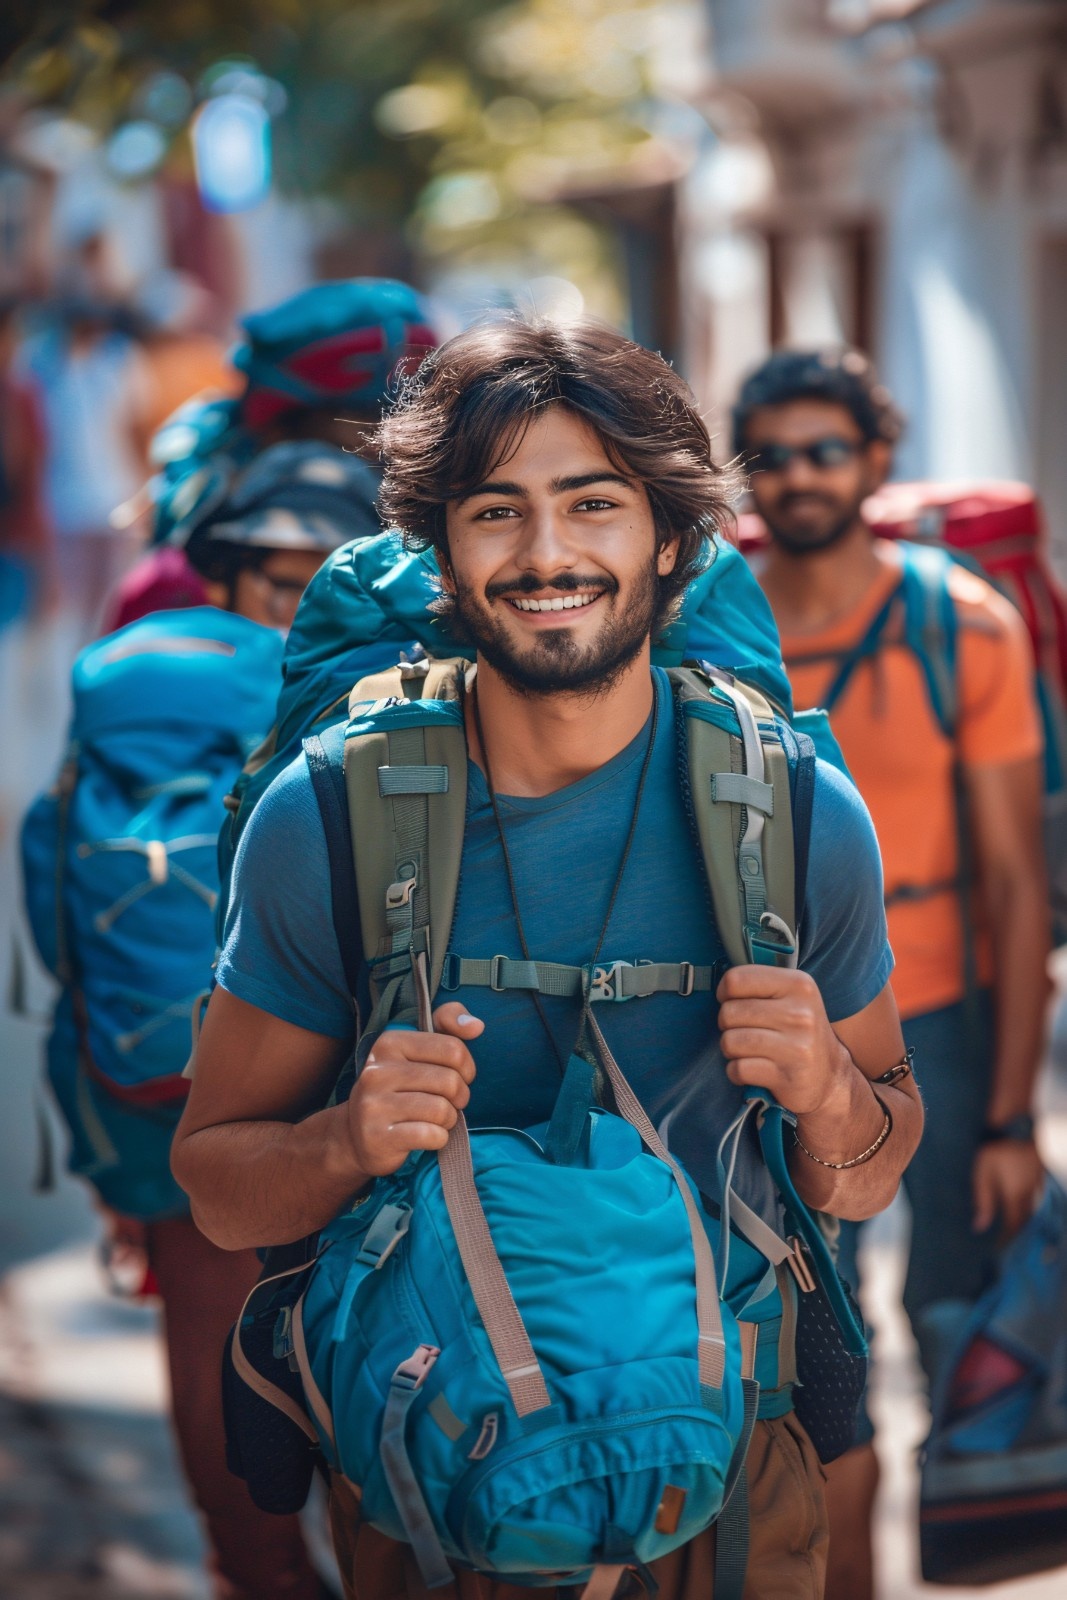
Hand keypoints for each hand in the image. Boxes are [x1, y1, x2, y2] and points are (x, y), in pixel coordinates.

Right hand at [344, 1003, 482, 1177]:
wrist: (357, 1136)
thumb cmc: (399, 1089)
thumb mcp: (417, 1050)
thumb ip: (447, 1024)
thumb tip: (476, 1026)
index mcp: (389, 1043)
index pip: (452, 1048)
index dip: (466, 1066)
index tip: (457, 1076)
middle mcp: (377, 1071)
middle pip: (450, 1081)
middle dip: (459, 1096)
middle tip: (449, 1103)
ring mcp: (374, 1105)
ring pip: (442, 1110)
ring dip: (449, 1119)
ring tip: (436, 1119)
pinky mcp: (379, 1137)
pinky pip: (432, 1135)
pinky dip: (439, 1138)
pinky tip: (426, 1136)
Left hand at [717, 965, 852, 1116]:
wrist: (830, 1077)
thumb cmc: (799, 1033)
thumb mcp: (792, 997)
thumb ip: (760, 984)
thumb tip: (719, 984)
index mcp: (799, 985)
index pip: (737, 979)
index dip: (725, 992)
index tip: (733, 1002)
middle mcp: (800, 1013)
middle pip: (729, 1012)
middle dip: (727, 1025)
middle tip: (744, 1031)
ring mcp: (796, 1046)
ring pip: (730, 1041)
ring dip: (730, 1050)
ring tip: (748, 1051)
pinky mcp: (787, 1076)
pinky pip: (738, 1069)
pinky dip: (737, 1072)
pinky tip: (753, 1070)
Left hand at [972, 1138, 1042, 1238]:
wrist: (1027, 1135)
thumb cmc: (1003, 1152)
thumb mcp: (985, 1171)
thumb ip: (982, 1198)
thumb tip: (979, 1226)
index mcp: (1014, 1198)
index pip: (1011, 1227)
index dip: (1004, 1240)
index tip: (995, 1249)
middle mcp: (1027, 1198)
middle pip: (1021, 1223)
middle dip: (1011, 1234)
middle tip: (999, 1243)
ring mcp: (1035, 1189)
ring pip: (1027, 1213)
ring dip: (1017, 1223)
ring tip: (1005, 1229)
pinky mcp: (1036, 1181)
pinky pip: (1029, 1202)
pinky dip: (1021, 1210)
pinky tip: (1014, 1208)